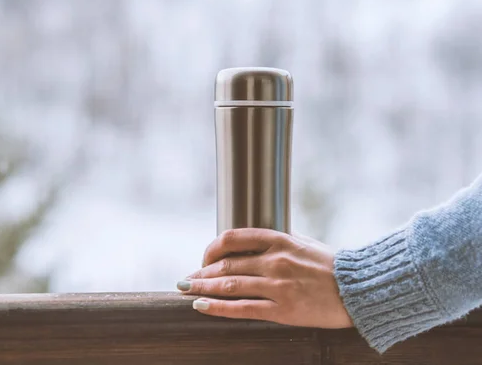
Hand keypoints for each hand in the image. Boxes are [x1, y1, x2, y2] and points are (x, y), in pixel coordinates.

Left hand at [177, 228, 352, 328]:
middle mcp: (275, 260)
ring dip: (203, 287)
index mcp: (279, 240)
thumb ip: (278, 240)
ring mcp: (278, 285)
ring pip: (230, 284)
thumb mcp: (304, 243)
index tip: (204, 258)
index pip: (233, 238)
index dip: (212, 248)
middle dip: (201, 272)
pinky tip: (201, 305)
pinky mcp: (283, 309)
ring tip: (186, 290)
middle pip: (226, 264)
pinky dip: (218, 307)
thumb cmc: (332, 266)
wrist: (360, 290)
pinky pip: (243, 308)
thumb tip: (253, 240)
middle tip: (186, 279)